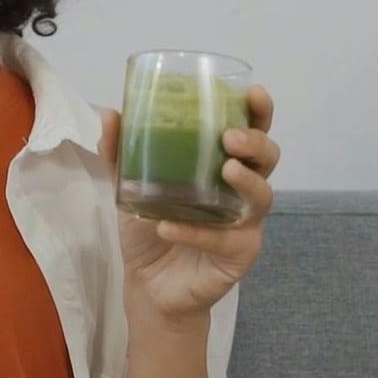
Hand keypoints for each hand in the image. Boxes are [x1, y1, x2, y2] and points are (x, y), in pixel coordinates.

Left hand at [98, 85, 278, 322]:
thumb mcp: (129, 187)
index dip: (258, 112)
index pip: (250, 131)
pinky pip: (224, 240)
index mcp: (221, 164)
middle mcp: (242, 191)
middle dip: (256, 143)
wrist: (148, 284)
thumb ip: (121, 153)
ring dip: (246, 181)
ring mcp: (245, 224)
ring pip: (262, 197)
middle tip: (231, 137)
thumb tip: (109, 113)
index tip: (254, 93)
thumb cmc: (149, 227)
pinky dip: (196, 231)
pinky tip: (168, 225)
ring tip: (226, 170)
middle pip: (267, 159)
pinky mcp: (239, 255)